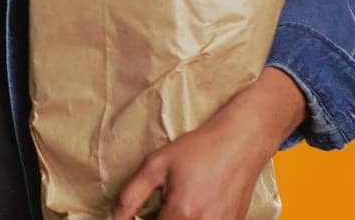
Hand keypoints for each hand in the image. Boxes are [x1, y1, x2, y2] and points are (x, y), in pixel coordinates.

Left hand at [111, 68, 305, 219]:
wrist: (240, 143)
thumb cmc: (198, 150)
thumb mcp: (154, 166)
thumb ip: (130, 197)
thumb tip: (115, 219)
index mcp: (182, 213)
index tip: (141, 215)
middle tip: (159, 206)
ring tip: (176, 204)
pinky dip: (195, 219)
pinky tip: (193, 205)